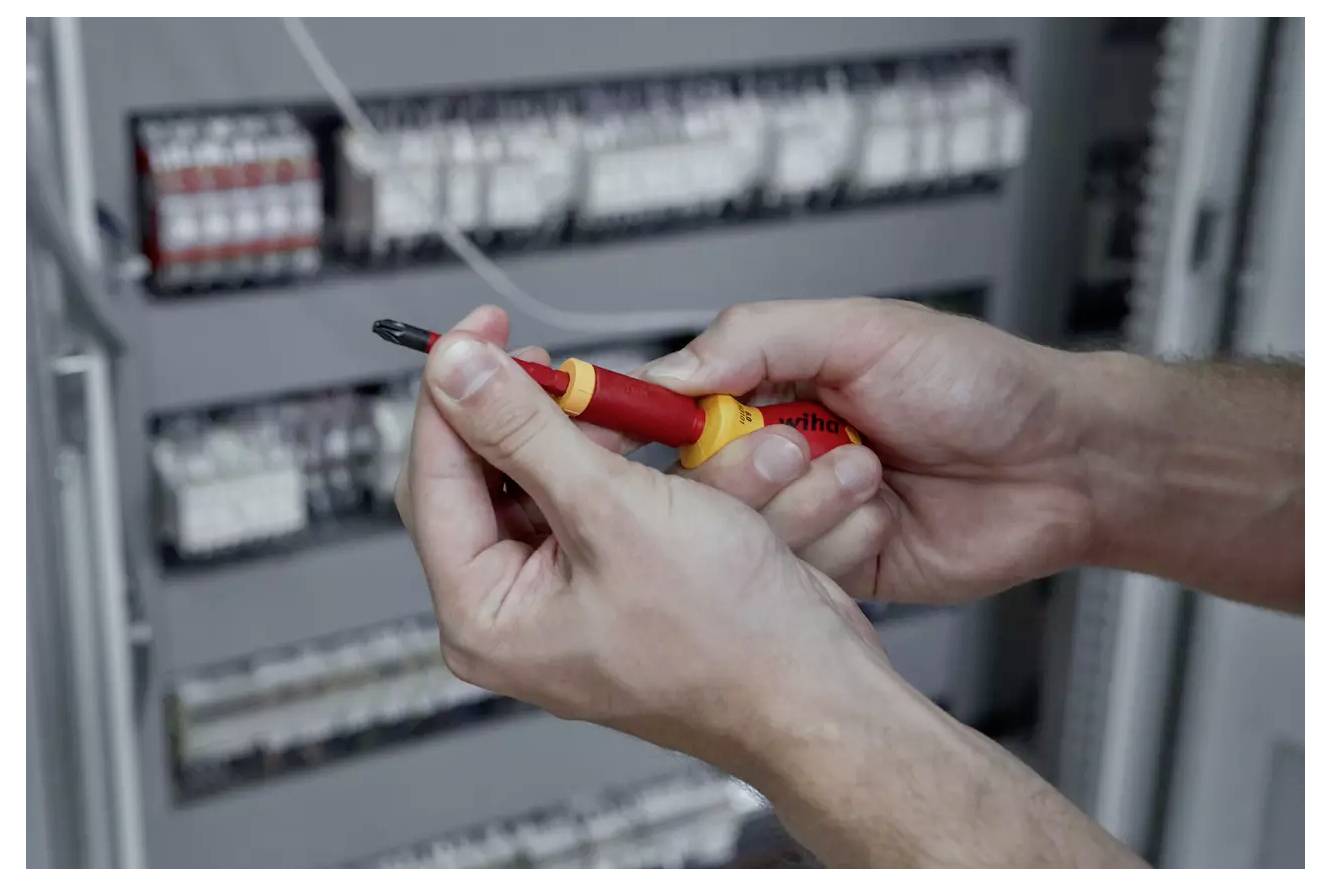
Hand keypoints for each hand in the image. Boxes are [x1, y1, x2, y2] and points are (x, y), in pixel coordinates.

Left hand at [395, 306, 893, 771]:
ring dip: (621, 444)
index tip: (479, 329)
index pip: (432, 477)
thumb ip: (524, 432)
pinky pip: (619, 503)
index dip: (455, 391)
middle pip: (498, 475)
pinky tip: (700, 458)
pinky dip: (655, 473)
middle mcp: (519, 612)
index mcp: (486, 614)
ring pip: (568, 480)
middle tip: (575, 373)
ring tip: (672, 426)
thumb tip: (454, 371)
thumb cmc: (731, 642)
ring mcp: (574, 598)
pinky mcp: (625, 581)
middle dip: (553, 418)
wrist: (820, 695)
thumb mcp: (615, 512)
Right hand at [641, 297, 1093, 603]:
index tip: (599, 439)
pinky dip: (836, 542)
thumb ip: (757, 339)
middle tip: (797, 448)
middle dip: (737, 472)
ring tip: (869, 471)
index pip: (671, 407)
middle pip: (692, 483)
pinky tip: (883, 514)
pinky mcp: (834, 569)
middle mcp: (778, 453)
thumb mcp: (862, 330)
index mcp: (772, 386)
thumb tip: (670, 371)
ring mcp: (804, 516)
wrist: (1063, 463)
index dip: (631, 424)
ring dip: (802, 505)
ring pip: (740, 536)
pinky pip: (796, 573)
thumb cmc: (979, 383)